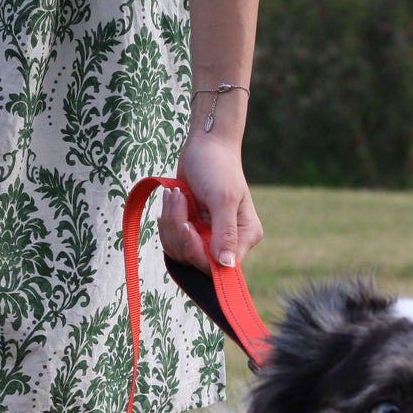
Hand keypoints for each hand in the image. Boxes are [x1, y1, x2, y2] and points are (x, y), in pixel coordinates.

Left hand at [159, 130, 262, 271]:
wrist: (205, 146)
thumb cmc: (218, 167)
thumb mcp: (223, 198)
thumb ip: (225, 233)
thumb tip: (227, 265)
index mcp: (245, 236)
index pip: (219, 266)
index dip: (198, 253)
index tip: (188, 226)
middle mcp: (228, 241)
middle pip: (195, 260)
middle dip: (180, 232)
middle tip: (179, 202)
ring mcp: (208, 237)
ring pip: (180, 251)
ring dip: (171, 223)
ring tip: (176, 195)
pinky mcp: (192, 230)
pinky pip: (172, 241)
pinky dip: (167, 221)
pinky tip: (173, 199)